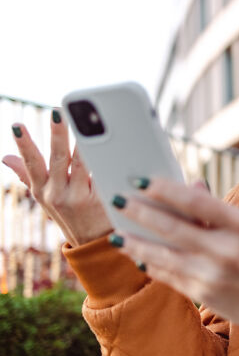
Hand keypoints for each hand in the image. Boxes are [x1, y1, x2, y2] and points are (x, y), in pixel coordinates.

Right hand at [2, 113, 112, 246]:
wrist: (94, 243)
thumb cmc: (70, 213)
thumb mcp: (44, 197)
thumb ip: (28, 175)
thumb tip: (5, 157)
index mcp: (42, 190)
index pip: (31, 163)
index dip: (23, 144)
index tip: (16, 125)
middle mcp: (58, 193)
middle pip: (58, 159)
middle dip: (57, 134)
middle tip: (58, 113)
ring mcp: (79, 198)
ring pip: (82, 164)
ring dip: (83, 143)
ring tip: (86, 123)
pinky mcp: (100, 200)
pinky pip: (102, 175)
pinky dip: (105, 160)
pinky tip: (111, 145)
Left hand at [111, 177, 238, 334]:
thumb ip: (218, 210)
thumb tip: (188, 186)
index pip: (197, 203)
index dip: (166, 190)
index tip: (143, 180)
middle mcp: (226, 251)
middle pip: (173, 228)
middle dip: (140, 212)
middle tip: (118, 199)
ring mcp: (212, 276)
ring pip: (162, 256)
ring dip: (135, 243)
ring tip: (116, 232)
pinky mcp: (202, 295)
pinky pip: (167, 276)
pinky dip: (150, 264)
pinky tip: (136, 254)